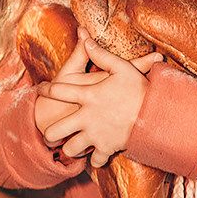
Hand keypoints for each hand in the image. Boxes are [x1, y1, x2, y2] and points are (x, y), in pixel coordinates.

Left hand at [36, 36, 162, 165]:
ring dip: (70, 149)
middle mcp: (86, 118)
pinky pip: (96, 160)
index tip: (40, 90)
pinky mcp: (107, 149)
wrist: (156, 116)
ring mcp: (95, 135)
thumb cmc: (139, 89)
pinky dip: (96, 160)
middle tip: (49, 134)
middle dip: (49, 134)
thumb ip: (100, 54)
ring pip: (72, 149)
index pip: (58, 91)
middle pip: (56, 131)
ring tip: (70, 147)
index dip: (46, 90)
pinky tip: (95, 156)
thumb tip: (85, 37)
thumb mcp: (121, 67)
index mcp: (87, 96)